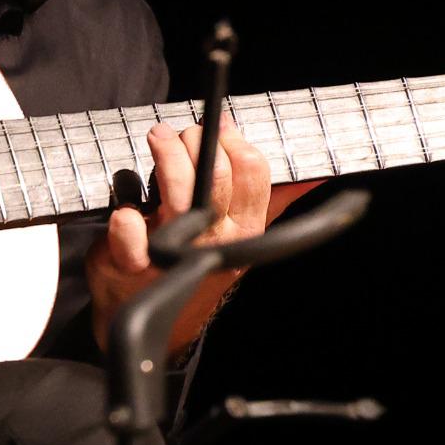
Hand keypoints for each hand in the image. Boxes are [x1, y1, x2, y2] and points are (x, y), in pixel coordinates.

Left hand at [84, 123, 318, 355]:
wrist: (162, 315)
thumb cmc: (201, 258)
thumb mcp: (244, 231)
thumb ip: (276, 199)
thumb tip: (316, 174)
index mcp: (246, 227)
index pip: (254, 172)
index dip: (235, 141)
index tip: (220, 129)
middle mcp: (216, 239)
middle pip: (217, 177)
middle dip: (197, 142)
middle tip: (182, 133)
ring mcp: (177, 251)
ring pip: (179, 194)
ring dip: (167, 157)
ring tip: (159, 138)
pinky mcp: (133, 264)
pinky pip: (133, 242)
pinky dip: (128, 223)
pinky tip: (128, 209)